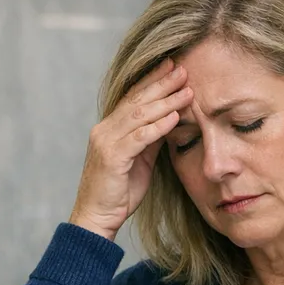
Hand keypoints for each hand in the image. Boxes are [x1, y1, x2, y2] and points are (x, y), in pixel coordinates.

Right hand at [69, 59, 193, 240]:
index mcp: (109, 129)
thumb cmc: (118, 193)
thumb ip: (150, 140)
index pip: (132, 97)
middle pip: (137, 100)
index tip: (172, 66)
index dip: (152, 80)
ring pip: (139, 115)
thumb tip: (170, 119)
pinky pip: (139, 137)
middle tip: (183, 69)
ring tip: (187, 90)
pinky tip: (175, 117)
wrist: (96, 218)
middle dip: (161, 83)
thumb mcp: (139, 161)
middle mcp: (104, 130)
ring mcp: (106, 142)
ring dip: (165, 101)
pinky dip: (158, 126)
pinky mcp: (112, 158)